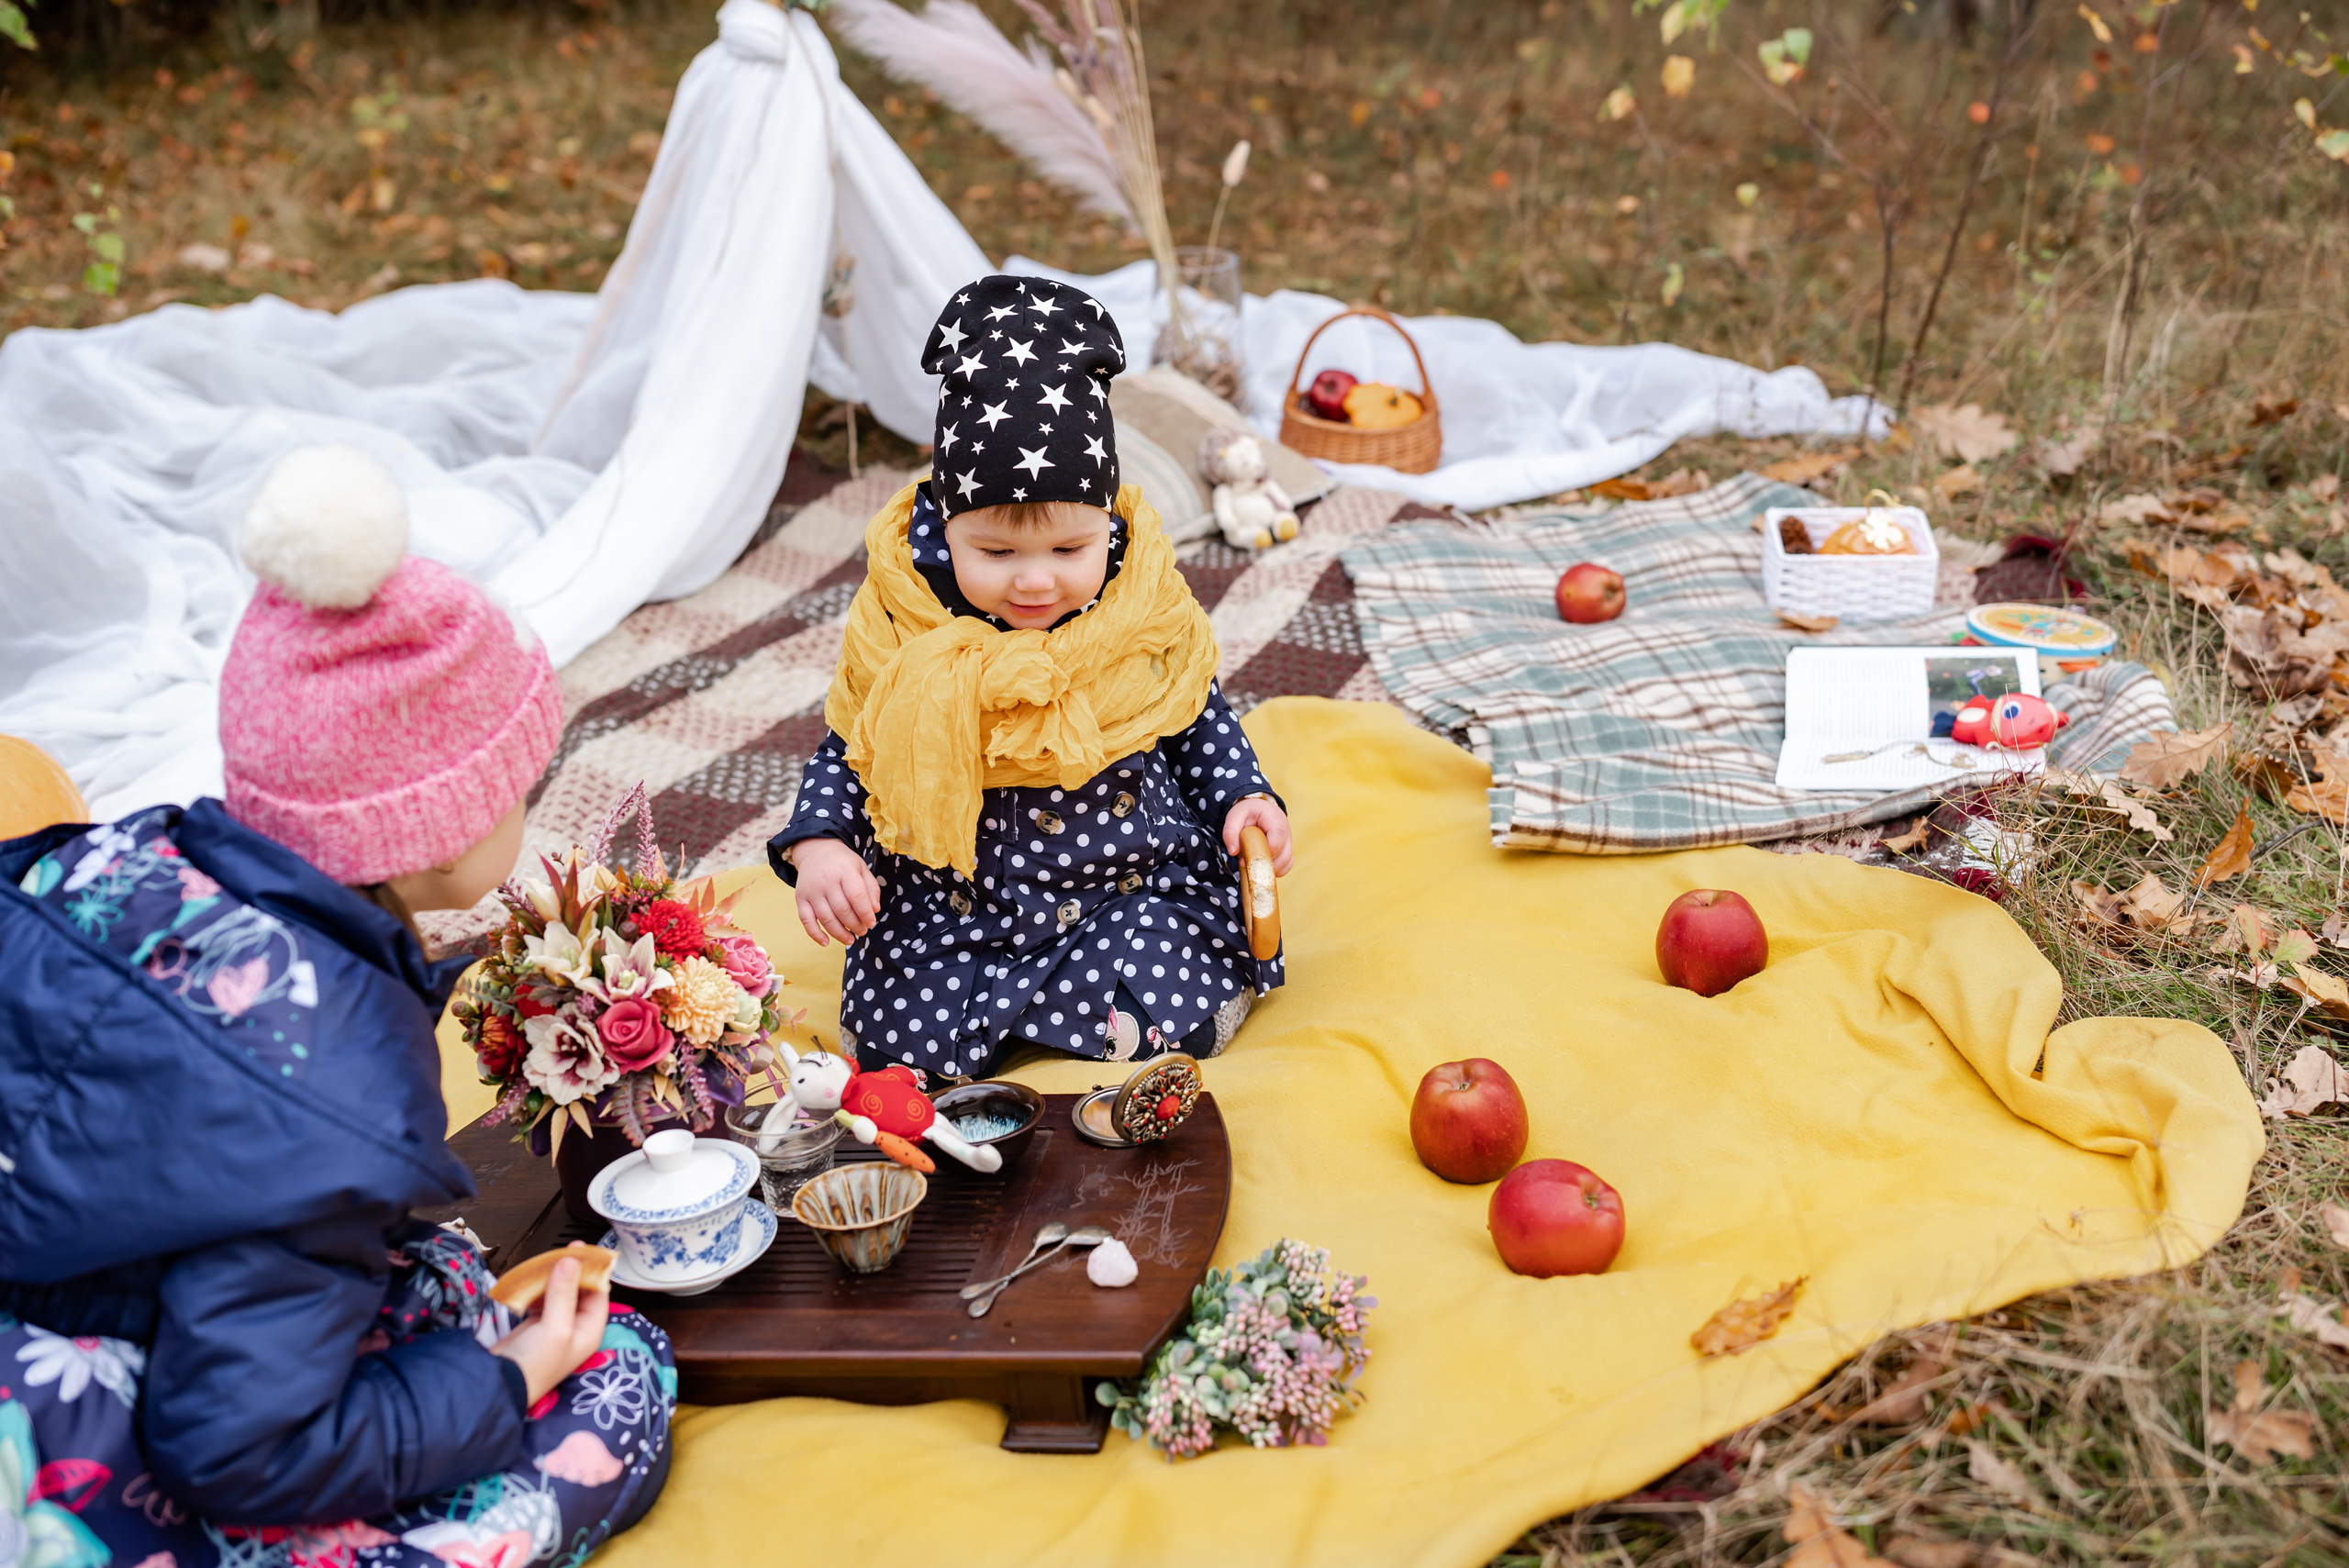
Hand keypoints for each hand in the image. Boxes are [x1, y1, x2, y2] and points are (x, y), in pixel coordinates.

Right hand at [490, 1256, 608, 1405]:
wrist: (499, 1383)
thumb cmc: (534, 1365)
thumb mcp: (555, 1328)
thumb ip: (564, 1293)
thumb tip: (572, 1260)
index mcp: (589, 1330)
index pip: (599, 1293)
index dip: (593, 1271)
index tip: (584, 1251)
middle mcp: (575, 1328)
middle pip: (579, 1291)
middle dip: (572, 1271)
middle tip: (565, 1250)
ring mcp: (554, 1326)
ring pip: (559, 1292)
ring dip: (554, 1277)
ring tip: (547, 1261)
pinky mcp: (535, 1325)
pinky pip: (541, 1299)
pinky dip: (538, 1288)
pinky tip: (533, 1279)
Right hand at [792, 837, 880, 945]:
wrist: (816, 851)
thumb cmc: (843, 863)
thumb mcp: (861, 868)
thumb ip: (871, 888)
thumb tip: (875, 911)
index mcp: (845, 871)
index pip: (857, 897)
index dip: (866, 914)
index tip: (871, 923)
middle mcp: (826, 881)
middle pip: (842, 910)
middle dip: (855, 925)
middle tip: (863, 931)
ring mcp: (811, 891)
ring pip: (826, 918)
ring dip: (840, 934)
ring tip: (851, 939)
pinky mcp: (800, 899)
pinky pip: (806, 920)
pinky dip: (815, 934)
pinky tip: (826, 942)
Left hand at [1222, 795, 1292, 875]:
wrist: (1257, 810)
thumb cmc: (1247, 813)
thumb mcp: (1234, 816)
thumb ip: (1230, 832)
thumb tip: (1233, 852)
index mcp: (1274, 818)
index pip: (1277, 838)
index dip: (1266, 852)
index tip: (1250, 857)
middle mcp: (1286, 830)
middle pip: (1284, 854)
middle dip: (1266, 864)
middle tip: (1250, 865)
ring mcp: (1289, 841)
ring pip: (1287, 862)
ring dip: (1270, 869)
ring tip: (1254, 866)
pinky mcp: (1287, 850)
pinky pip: (1287, 865)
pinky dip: (1275, 870)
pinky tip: (1261, 868)